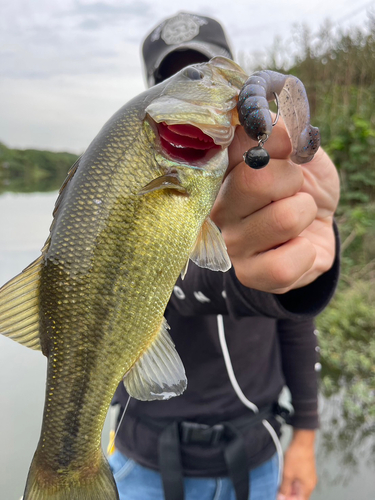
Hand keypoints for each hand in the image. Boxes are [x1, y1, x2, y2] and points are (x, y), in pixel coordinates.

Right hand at [210, 119, 339, 292]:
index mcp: (224, 169)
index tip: (285, 147)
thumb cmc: (302, 187)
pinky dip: (305, 253)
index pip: (234, 140)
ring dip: (304, 214)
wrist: (317, 228)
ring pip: (284, 219)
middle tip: (292, 188)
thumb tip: (270, 125)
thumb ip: (283, 134)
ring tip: (296, 217)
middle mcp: (217, 205)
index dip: (271, 139)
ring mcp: (230, 241)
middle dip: (293, 179)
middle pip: (257, 179)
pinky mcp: (247, 273)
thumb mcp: (300, 153)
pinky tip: (296, 246)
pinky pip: (285, 263)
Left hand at [277, 429, 316, 499]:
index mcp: (308, 487)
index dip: (289, 499)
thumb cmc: (297, 457)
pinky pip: (298, 479)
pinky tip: (283, 476)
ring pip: (298, 487)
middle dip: (288, 494)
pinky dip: (291, 480)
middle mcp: (310, 483)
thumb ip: (284, 488)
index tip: (280, 496)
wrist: (302, 441)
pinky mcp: (306, 470)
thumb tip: (281, 498)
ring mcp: (308, 476)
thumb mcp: (287, 474)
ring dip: (289, 486)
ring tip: (279, 482)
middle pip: (299, 495)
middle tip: (278, 490)